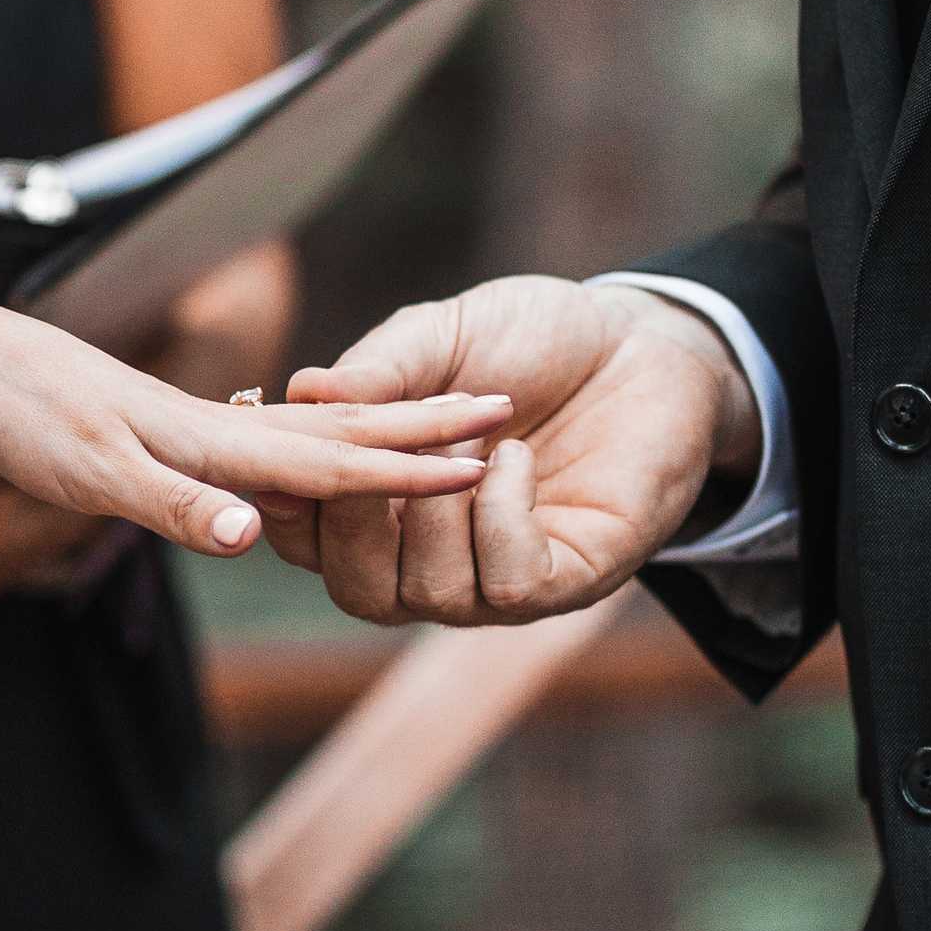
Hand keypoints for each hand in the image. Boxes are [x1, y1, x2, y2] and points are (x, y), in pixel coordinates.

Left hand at [0, 298, 513, 558]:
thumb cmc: (17, 417)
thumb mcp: (89, 473)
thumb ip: (175, 506)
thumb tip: (254, 532)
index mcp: (213, 442)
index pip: (332, 463)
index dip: (406, 472)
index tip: (481, 465)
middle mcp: (220, 425)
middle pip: (343, 430)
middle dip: (424, 426)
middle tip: (502, 410)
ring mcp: (197, 421)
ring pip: (314, 427)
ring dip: (385, 426)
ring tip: (449, 416)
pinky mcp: (170, 424)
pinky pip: (272, 435)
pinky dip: (321, 434)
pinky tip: (322, 439)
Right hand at [261, 277, 760, 624]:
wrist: (638, 340)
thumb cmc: (532, 340)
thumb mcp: (440, 335)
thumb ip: (377, 368)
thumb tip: (303, 392)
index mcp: (386, 507)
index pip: (310, 544)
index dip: (293, 507)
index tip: (296, 447)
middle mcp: (436, 558)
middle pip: (359, 592)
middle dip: (356, 520)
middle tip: (386, 443)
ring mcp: (500, 576)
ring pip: (428, 595)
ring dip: (436, 507)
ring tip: (469, 432)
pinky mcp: (569, 578)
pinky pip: (508, 585)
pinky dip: (500, 516)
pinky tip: (514, 457)